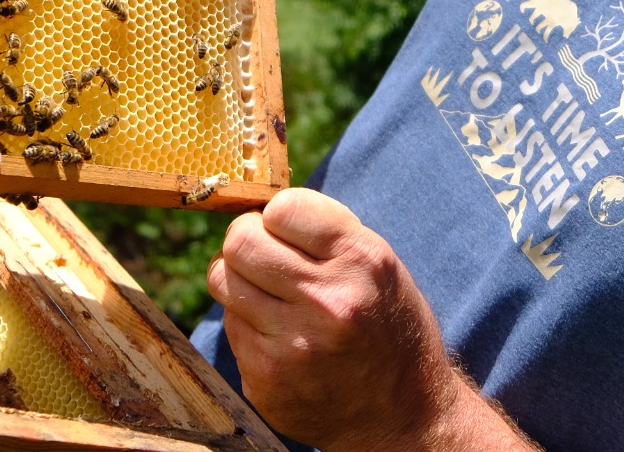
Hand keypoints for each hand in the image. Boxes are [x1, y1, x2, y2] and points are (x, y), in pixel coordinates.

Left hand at [210, 189, 513, 451]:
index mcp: (362, 261)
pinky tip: (278, 334)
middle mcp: (326, 301)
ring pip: (222, 280)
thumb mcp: (382, 267)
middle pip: (240, 241)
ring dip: (239, 278)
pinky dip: (248, 322)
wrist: (401, 415)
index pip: (283, 207)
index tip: (286, 228)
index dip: (278, 214)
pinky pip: (231, 325)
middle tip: (262, 252)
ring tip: (267, 291)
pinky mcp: (264, 379)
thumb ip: (327, 233)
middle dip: (246, 239)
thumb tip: (263, 208)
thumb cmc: (389, 327)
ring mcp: (291, 345)